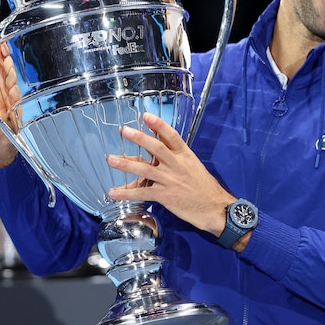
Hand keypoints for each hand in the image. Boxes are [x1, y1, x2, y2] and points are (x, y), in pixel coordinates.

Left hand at [106, 113, 235, 236]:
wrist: (214, 208)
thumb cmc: (203, 186)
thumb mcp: (193, 165)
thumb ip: (175, 156)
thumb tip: (156, 147)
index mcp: (185, 155)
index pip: (172, 136)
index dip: (158, 125)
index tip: (145, 116)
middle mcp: (177, 165)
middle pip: (156, 148)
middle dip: (139, 138)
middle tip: (124, 131)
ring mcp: (170, 180)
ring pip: (145, 169)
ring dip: (126, 164)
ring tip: (111, 159)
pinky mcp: (165, 196)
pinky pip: (143, 193)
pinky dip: (126, 194)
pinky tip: (114, 193)